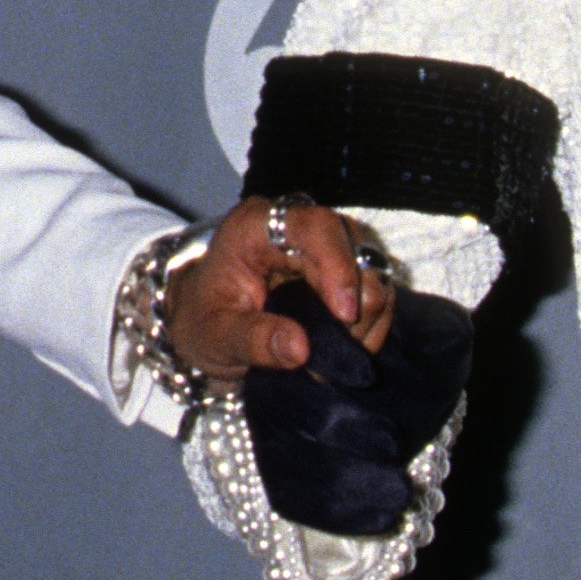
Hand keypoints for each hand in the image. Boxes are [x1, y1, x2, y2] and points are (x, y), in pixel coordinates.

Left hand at [167, 194, 396, 382]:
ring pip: (372, 266)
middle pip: (353, 246)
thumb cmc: (204, 320)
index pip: (315, 226)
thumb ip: (252, 340)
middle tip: (338, 349)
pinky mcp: (341, 270)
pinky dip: (371, 323)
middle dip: (356, 302)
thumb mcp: (214, 337)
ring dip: (366, 316)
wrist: (204, 324)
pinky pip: (377, 289)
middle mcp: (295, 225)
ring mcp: (323, 245)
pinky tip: (348, 348)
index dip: (338, 265)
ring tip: (336, 354)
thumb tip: (300, 349)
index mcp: (256, 227)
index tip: (344, 314)